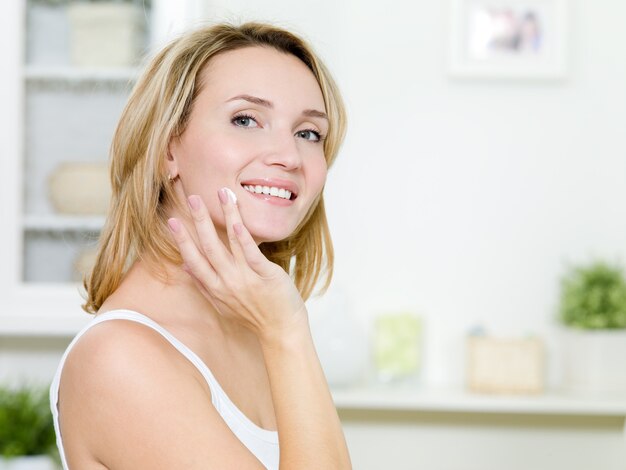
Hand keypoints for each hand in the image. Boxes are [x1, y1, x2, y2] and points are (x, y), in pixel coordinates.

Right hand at [167, 188, 306, 340]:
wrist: (281, 330)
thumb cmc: (253, 316)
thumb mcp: (222, 304)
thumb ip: (203, 284)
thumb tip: (184, 267)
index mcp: (215, 288)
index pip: (193, 259)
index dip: (181, 240)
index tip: (170, 221)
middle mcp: (227, 282)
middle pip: (208, 247)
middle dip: (199, 221)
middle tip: (192, 198)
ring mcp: (246, 278)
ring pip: (230, 243)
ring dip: (225, 216)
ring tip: (220, 194)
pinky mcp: (265, 275)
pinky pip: (251, 253)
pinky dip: (243, 237)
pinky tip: (237, 220)